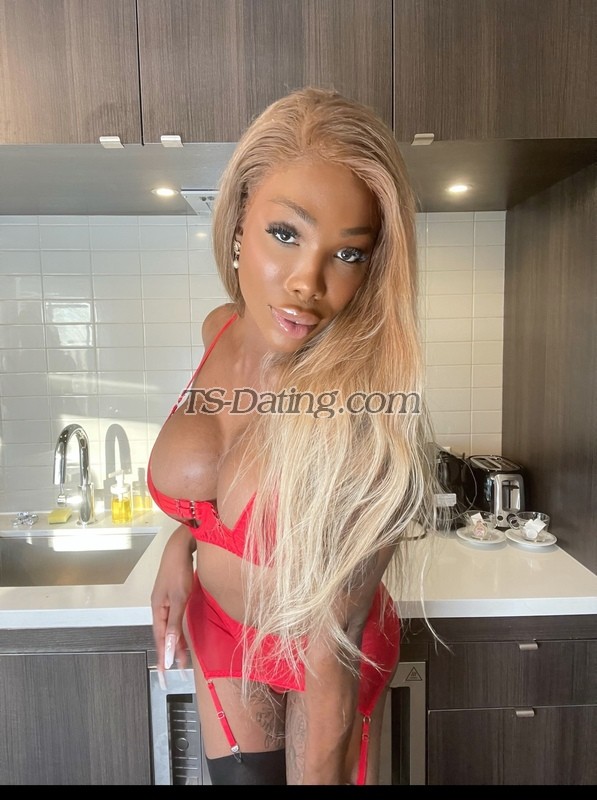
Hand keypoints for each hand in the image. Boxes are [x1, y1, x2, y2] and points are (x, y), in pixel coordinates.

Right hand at [150, 524, 195, 672]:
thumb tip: (168, 645)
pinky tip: (182, 633)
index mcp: (157, 608)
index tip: (164, 674)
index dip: (162, 656)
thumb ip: (174, 622)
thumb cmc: (180, 570)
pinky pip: (175, 617)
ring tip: (183, 657)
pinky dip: (178, 629)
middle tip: (178, 669)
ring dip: (175, 641)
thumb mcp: (179, 598)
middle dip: (170, 652)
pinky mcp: (173, 594)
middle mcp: (159, 606)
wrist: (181, 546)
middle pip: (164, 634)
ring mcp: (165, 600)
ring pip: (170, 626)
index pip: (159, 638)